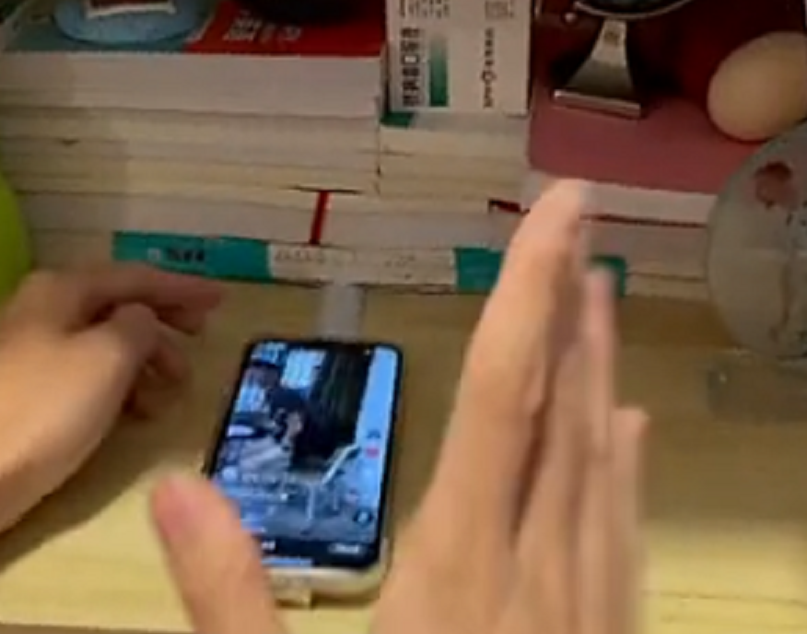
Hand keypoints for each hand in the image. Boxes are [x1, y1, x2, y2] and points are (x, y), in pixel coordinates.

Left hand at [0, 263, 221, 535]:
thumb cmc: (48, 410)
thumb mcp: (110, 357)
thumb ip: (140, 324)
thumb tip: (144, 319)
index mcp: (58, 288)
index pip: (134, 277)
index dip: (182, 288)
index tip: (223, 301)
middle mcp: (41, 307)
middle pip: (117, 304)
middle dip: (164, 323)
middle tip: (202, 341)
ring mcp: (31, 349)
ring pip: (105, 341)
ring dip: (147, 359)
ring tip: (174, 390)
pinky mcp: (29, 389)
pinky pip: (89, 371)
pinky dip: (121, 382)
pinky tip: (140, 411)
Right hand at [149, 181, 647, 633]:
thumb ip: (234, 602)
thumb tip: (175, 489)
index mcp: (458, 568)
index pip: (502, 398)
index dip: (531, 295)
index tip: (561, 214)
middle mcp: (539, 571)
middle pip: (564, 413)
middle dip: (572, 312)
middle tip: (583, 231)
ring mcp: (589, 611)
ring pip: (603, 464)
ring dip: (602, 373)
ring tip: (605, 300)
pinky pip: (625, 535)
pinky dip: (625, 471)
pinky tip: (631, 437)